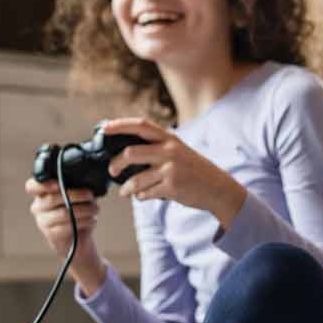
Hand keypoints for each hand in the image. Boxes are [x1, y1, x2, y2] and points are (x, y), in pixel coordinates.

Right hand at [26, 177, 106, 293]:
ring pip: (63, 213)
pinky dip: (84, 221)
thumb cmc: (78, 211)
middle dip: (76, 195)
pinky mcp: (51, 234)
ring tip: (95, 209)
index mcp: (41, 194)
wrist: (79, 238)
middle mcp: (38, 207)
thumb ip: (75, 186)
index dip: (43, 184)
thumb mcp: (77, 196)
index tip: (58, 183)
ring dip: (84, 210)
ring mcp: (43, 222)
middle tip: (90, 196)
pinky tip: (92, 220)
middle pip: (52, 198)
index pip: (32, 187)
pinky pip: (68, 226)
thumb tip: (85, 180)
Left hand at [101, 116, 247, 228]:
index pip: (141, 125)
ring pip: (136, 180)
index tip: (104, 129)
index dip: (120, 125)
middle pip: (130, 153)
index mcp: (170, 139)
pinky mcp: (172, 187)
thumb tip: (127, 152)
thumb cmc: (195, 170)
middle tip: (112, 171)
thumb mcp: (179, 151)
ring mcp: (171, 170)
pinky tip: (143, 196)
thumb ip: (157, 148)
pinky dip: (141, 197)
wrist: (218, 188)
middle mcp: (169, 151)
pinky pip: (146, 193)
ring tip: (125, 191)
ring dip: (126, 188)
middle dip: (115, 164)